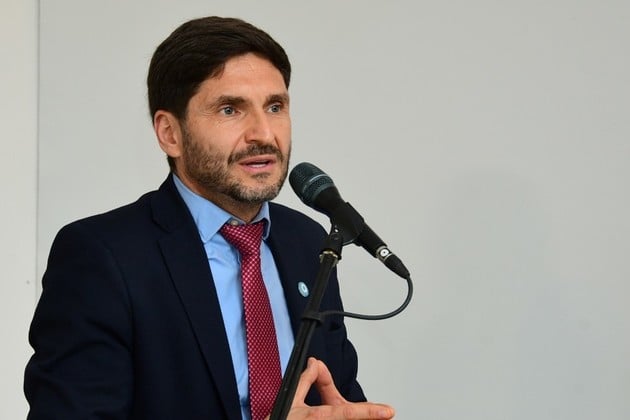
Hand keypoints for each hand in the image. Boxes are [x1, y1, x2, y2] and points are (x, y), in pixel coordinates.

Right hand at [268, 357, 394, 419]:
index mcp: (318, 417)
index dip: (370, 412)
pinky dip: (342, 417)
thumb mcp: (290, 400)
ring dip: (356, 415)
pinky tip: (343, 413)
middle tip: (381, 411)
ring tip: (367, 410)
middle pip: (352, 418)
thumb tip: (315, 363)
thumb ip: (306, 380)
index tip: (388, 411)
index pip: (347, 412)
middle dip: (367, 413)